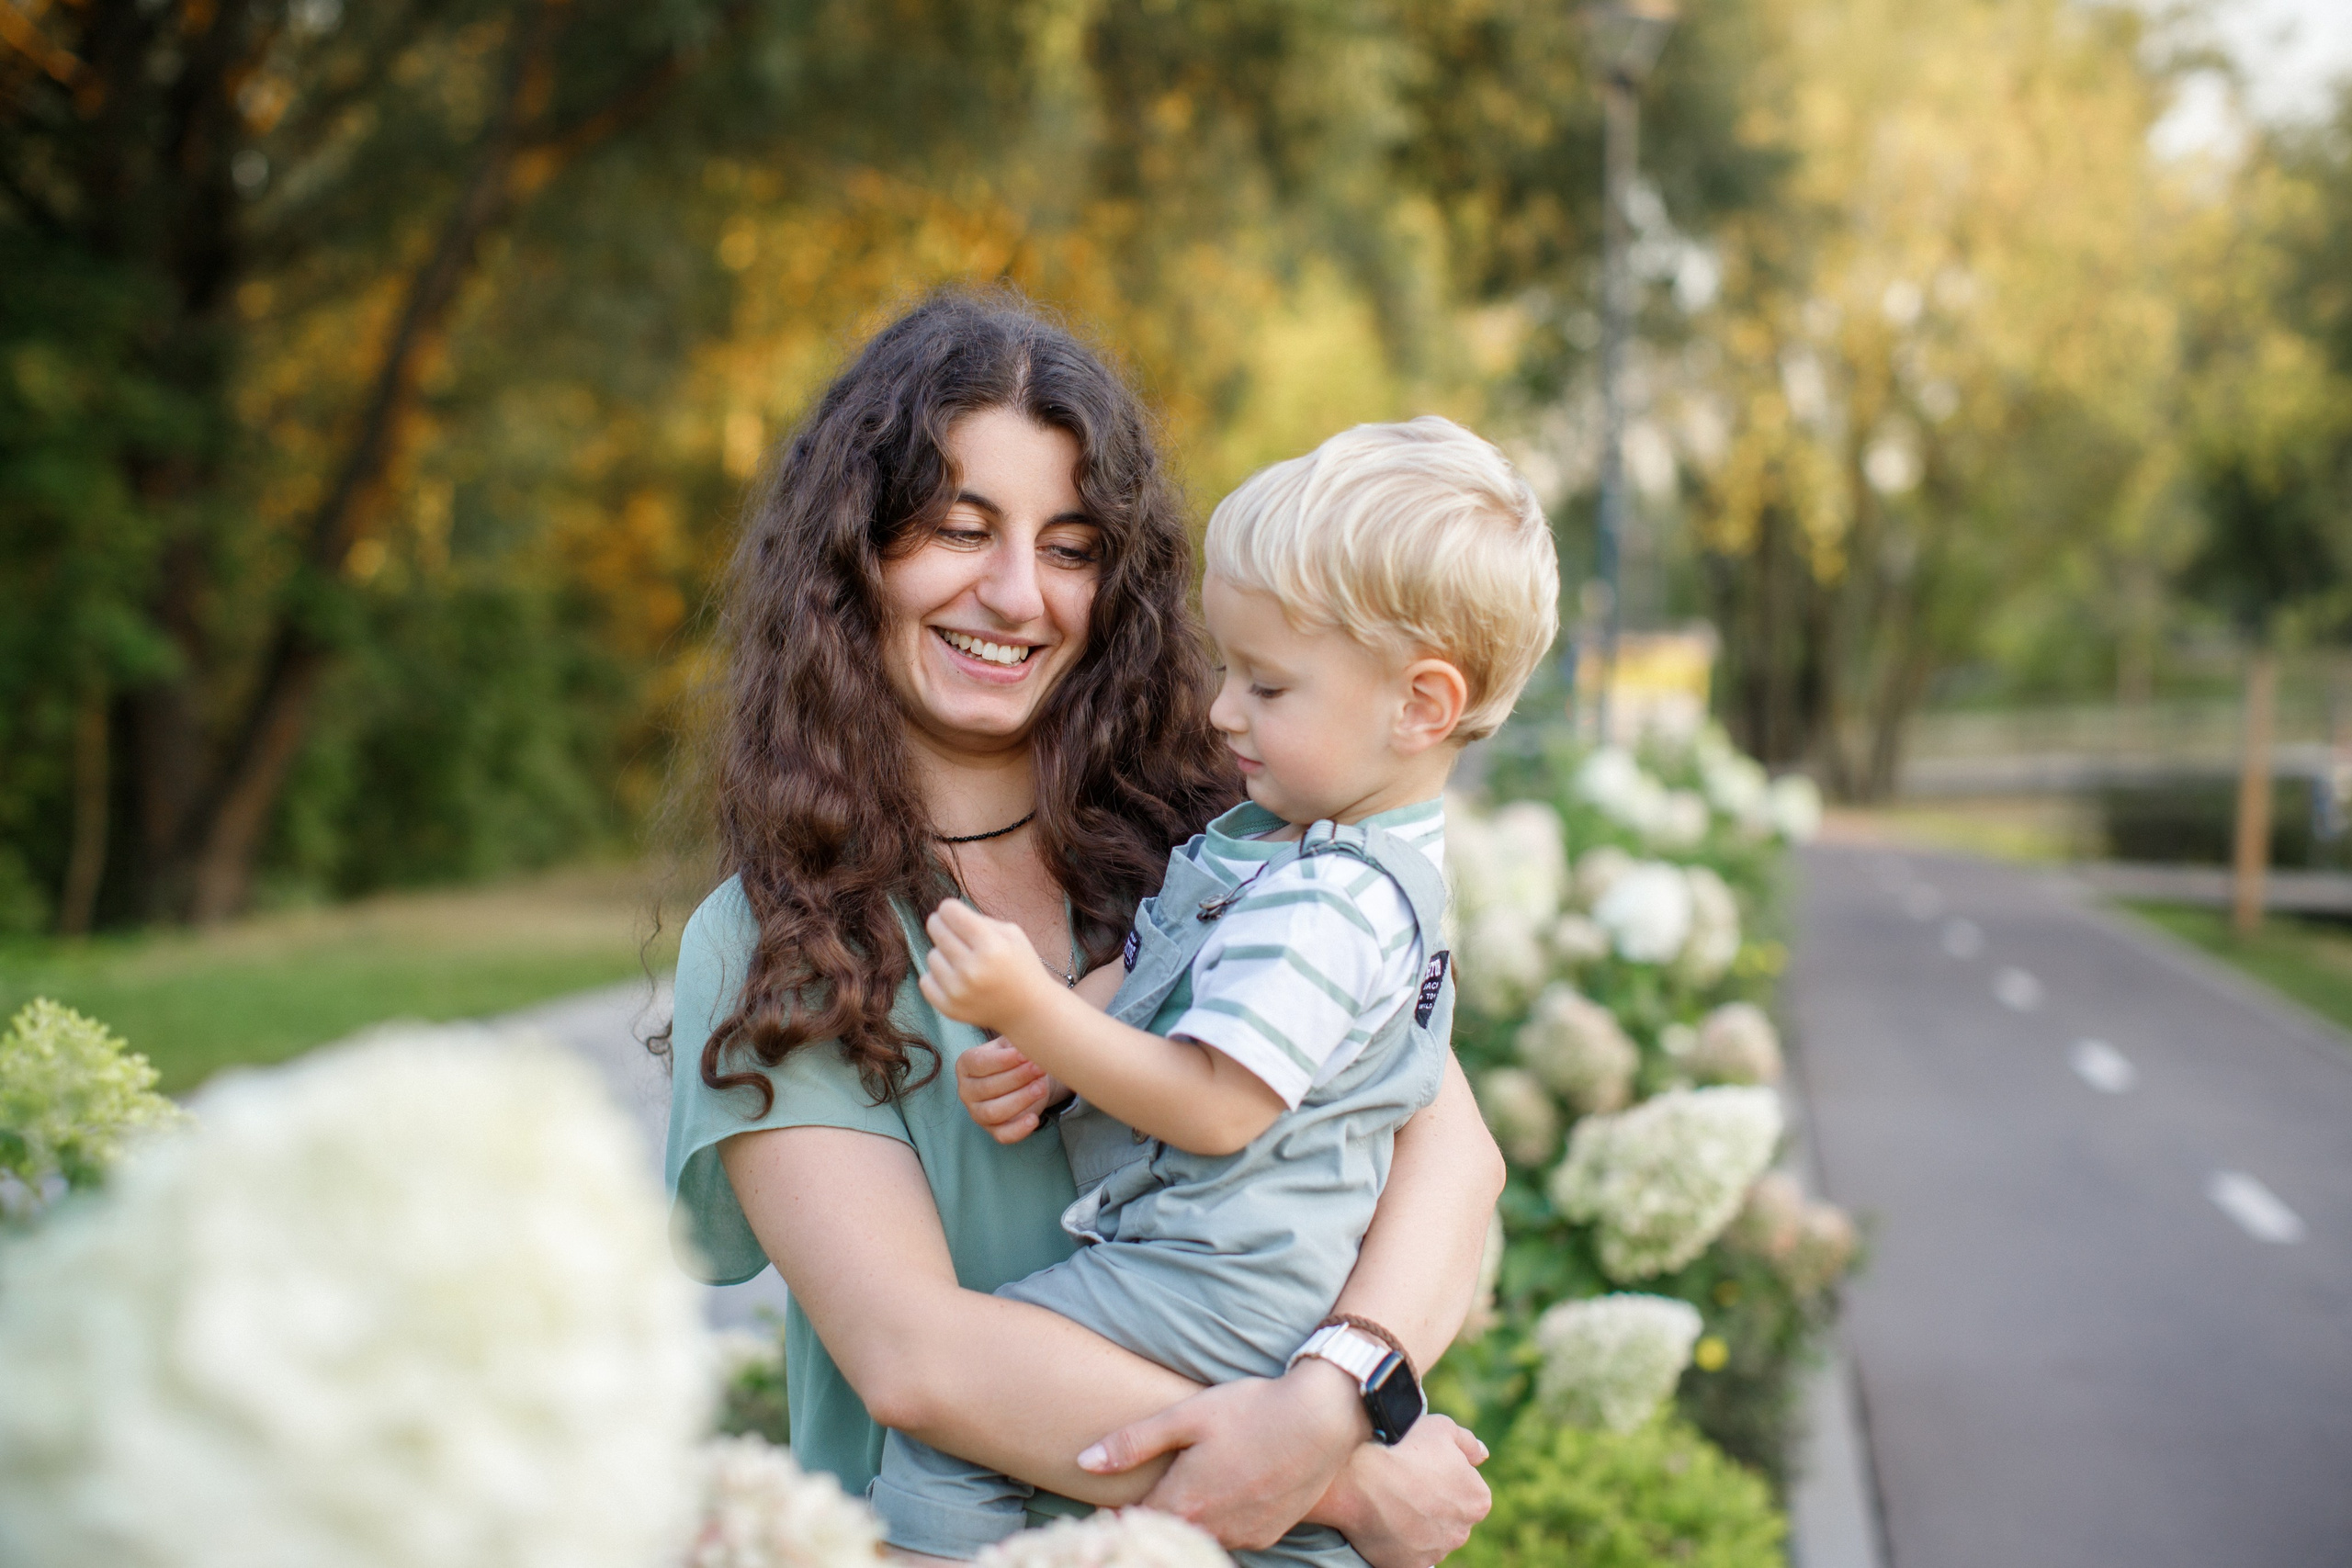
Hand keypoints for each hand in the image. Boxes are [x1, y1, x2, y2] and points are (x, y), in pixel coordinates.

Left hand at [919, 900, 1052, 1032]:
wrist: (1029, 1010)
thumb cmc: (1021, 965)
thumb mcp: (1012, 933)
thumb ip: (978, 919)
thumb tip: (944, 914)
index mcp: (991, 947)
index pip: (949, 912)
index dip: (949, 908)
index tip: (954, 913)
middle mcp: (972, 969)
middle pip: (936, 929)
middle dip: (942, 925)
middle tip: (953, 931)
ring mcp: (958, 991)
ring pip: (931, 956)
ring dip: (944, 955)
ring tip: (963, 962)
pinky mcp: (949, 1008)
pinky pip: (925, 981)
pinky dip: (937, 977)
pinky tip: (955, 979)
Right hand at [957, 1037, 1068, 1144]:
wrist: (1028, 1077)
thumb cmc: (1018, 1056)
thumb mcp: (1012, 1041)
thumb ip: (1014, 1040)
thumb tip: (1025, 1043)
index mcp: (966, 1065)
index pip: (979, 1064)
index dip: (1003, 1061)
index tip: (1025, 1054)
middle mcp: (966, 1090)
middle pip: (987, 1088)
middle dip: (1016, 1078)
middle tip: (1039, 1068)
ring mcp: (977, 1113)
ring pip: (993, 1112)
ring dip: (1020, 1100)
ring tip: (1041, 1087)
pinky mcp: (993, 1130)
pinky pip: (1002, 1135)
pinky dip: (1019, 1129)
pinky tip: (1034, 1119)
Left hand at [1076, 1360, 1366, 1550]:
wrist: (1323, 1418)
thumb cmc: (1253, 1409)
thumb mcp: (1188, 1415)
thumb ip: (1133, 1443)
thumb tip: (1084, 1463)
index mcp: (1186, 1502)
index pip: (1135, 1524)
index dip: (1117, 1516)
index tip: (1107, 1508)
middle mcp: (1213, 1528)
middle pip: (1167, 1537)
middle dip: (1151, 1523)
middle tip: (1140, 1503)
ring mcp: (1244, 1535)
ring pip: (1200, 1539)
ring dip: (1186, 1524)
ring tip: (1182, 1495)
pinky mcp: (1269, 1534)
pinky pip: (1231, 1538)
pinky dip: (1217, 1525)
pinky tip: (1219, 1497)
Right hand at [1317, 1414, 1490, 1567]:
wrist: (1354, 1475)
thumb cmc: (1400, 1446)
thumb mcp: (1441, 1427)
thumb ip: (1468, 1443)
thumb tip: (1482, 1455)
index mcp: (1477, 1500)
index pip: (1468, 1491)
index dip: (1446, 1477)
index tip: (1424, 1468)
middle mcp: (1461, 1531)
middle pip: (1450, 1517)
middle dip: (1434, 1504)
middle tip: (1406, 1483)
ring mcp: (1434, 1551)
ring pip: (1429, 1536)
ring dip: (1417, 1523)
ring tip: (1390, 1500)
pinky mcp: (1408, 1565)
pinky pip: (1408, 1553)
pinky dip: (1398, 1540)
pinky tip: (1383, 1518)